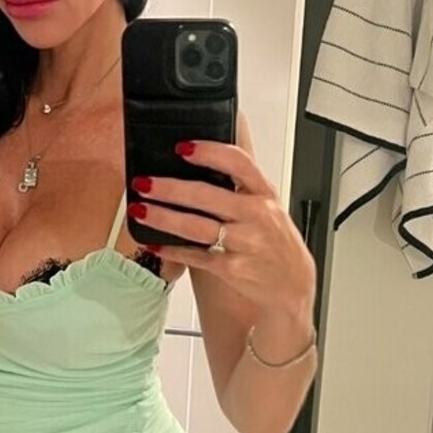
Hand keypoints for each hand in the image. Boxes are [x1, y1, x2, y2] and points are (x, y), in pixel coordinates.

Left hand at [129, 140, 315, 315]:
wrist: (292, 284)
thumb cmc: (276, 242)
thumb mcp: (269, 207)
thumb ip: (242, 186)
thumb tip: (202, 164)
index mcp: (265, 194)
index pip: (238, 163)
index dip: (209, 152)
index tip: (183, 147)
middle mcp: (256, 216)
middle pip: (207, 196)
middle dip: (170, 188)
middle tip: (145, 182)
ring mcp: (245, 243)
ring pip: (197, 227)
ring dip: (163, 217)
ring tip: (140, 209)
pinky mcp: (233, 269)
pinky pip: (196, 256)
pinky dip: (172, 250)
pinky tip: (155, 243)